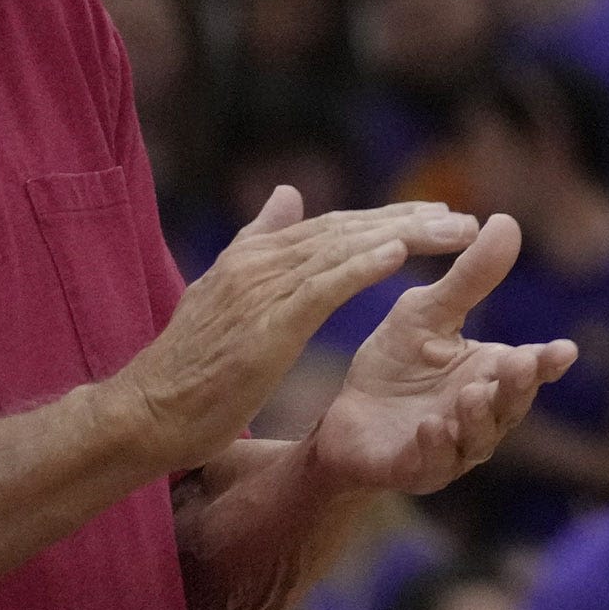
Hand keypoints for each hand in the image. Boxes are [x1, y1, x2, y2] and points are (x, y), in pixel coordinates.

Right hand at [110, 188, 481, 472]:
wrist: (144, 415)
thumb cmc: (189, 364)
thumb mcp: (225, 293)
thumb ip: (260, 242)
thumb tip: (287, 194)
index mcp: (255, 257)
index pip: (335, 227)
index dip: (389, 219)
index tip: (439, 216)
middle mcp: (259, 263)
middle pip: (348, 231)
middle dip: (410, 222)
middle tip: (464, 221)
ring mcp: (259, 291)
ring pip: (343, 251)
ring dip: (402, 236)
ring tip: (452, 231)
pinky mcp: (264, 325)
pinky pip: (322, 288)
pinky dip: (360, 267)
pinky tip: (399, 256)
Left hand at [307, 214, 578, 494]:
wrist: (345, 418)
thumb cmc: (397, 363)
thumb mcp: (429, 312)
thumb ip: (470, 277)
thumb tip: (506, 219)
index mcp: (492, 374)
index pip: (530, 368)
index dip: (547, 362)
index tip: (564, 349)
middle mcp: (484, 415)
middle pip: (511, 404)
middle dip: (517, 387)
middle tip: (519, 364)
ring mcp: (454, 447)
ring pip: (479, 437)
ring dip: (478, 417)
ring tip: (471, 394)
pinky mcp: (417, 470)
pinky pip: (433, 463)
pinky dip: (435, 446)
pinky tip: (430, 425)